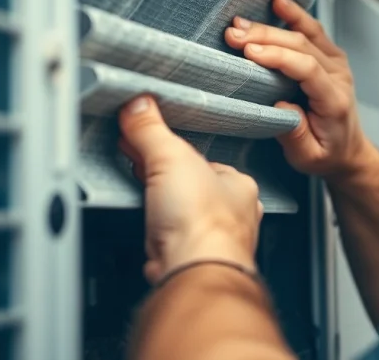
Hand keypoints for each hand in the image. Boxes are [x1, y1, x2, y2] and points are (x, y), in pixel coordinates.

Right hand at [118, 96, 262, 284]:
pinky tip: (146, 228)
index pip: (204, 158)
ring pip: (184, 217)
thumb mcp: (170, 157)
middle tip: (140, 166)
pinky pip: (171, 241)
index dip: (172, 150)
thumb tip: (139, 106)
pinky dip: (157, 233)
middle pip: (193, 187)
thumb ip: (152, 130)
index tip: (150, 144)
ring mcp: (213, 242)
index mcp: (239, 185)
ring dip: (161, 207)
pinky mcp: (191, 263)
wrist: (194, 271)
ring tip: (142, 195)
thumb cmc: (202, 221)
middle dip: (166, 179)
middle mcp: (233, 216)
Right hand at [225, 0, 377, 178]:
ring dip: (273, 24)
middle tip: (232, 34)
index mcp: (333, 100)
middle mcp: (338, 76)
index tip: (248, 52)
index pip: (307, 69)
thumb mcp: (309, 158)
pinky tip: (278, 1)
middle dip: (265, 37)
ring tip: (242, 21)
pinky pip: (312, 30)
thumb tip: (279, 106)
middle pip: (302, 46)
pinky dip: (294, 14)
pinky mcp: (330, 56)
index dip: (278, 57)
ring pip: (306, 34)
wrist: (349, 150)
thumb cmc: (326, 154)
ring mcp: (337, 63)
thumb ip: (295, 135)